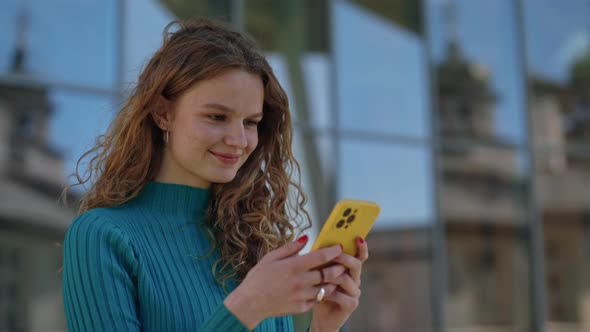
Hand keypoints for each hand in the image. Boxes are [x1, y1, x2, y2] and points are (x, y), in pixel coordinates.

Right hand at [224, 235, 342, 328]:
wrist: (250, 304)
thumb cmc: (258, 278)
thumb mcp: (271, 257)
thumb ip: (290, 248)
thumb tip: (306, 238)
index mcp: (293, 266)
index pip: (321, 257)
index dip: (333, 251)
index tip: (340, 247)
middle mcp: (301, 281)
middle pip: (329, 273)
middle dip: (339, 267)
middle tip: (342, 262)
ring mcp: (302, 296)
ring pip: (327, 288)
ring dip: (333, 281)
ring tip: (334, 275)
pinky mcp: (302, 307)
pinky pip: (317, 299)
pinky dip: (321, 293)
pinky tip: (320, 288)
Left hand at [309, 237, 367, 331]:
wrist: (320, 315)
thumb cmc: (319, 290)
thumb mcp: (319, 273)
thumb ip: (322, 260)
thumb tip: (318, 244)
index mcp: (349, 269)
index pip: (359, 255)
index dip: (361, 247)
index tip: (358, 237)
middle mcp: (355, 279)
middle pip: (356, 264)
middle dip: (344, 258)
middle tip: (333, 254)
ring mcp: (354, 292)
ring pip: (347, 279)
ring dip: (332, 276)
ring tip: (320, 277)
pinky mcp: (351, 304)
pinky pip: (342, 295)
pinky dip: (330, 293)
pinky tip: (321, 294)